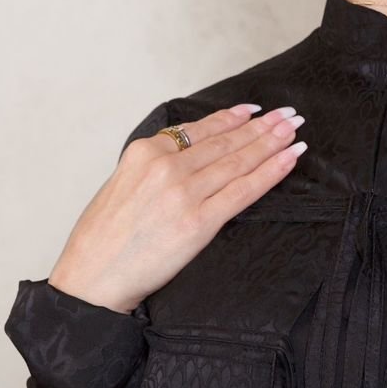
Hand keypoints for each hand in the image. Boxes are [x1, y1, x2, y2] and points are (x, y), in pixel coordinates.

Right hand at [46, 104, 306, 314]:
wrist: (92, 276)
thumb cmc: (103, 238)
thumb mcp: (121, 183)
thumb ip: (153, 166)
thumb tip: (185, 157)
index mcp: (144, 152)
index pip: (200, 129)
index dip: (234, 118)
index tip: (256, 110)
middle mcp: (166, 166)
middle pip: (226, 141)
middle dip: (262, 127)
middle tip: (288, 115)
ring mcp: (185, 193)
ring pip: (239, 161)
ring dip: (272, 142)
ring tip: (294, 130)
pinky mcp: (199, 222)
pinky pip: (244, 190)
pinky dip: (271, 171)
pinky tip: (289, 158)